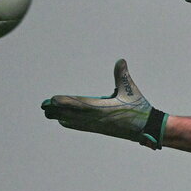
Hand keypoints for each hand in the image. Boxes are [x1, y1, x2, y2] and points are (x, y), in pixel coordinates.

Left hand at [42, 59, 167, 148]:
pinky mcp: (100, 129)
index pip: (80, 105)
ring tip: (48, 113)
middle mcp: (98, 119)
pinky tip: (63, 121)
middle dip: (58, 109)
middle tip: (43, 106)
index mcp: (104, 109)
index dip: (66, 103)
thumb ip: (122, 75)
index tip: (53, 100)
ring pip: (75, 121)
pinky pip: (81, 126)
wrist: (147, 128)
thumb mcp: (130, 90)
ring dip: (61, 116)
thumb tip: (121, 61)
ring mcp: (98, 125)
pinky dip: (71, 123)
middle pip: (73, 114)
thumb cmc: (140, 108)